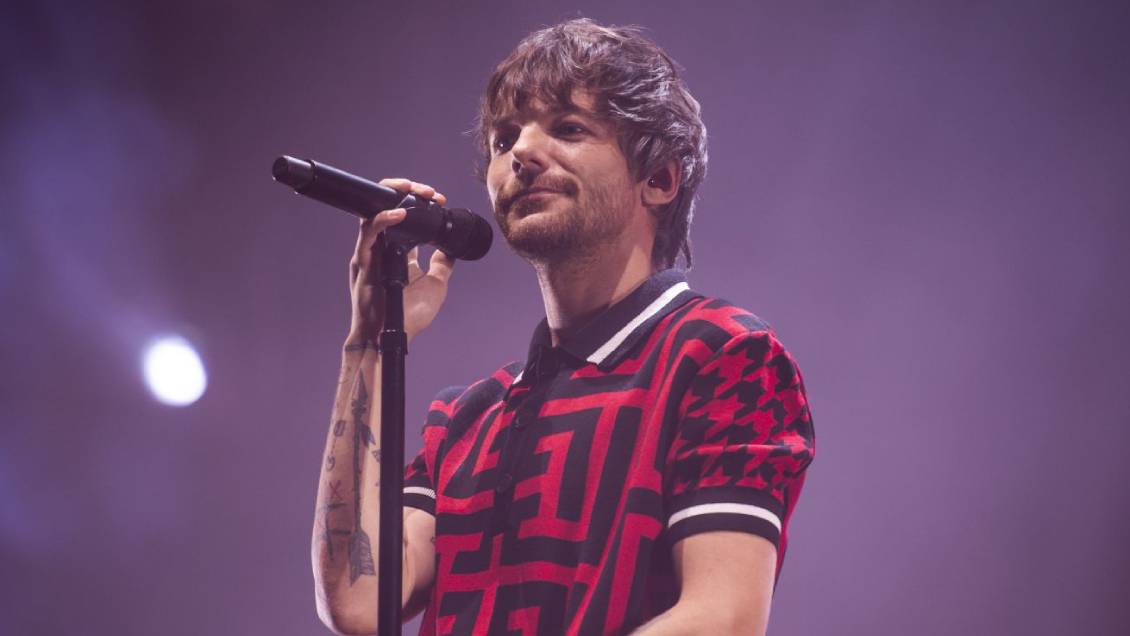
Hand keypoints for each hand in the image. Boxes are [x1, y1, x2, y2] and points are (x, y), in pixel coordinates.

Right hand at [346, 178, 455, 344]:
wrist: (393, 337)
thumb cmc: (409, 316)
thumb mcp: (436, 285)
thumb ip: (443, 264)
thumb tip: (452, 248)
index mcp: (398, 251)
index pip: (404, 215)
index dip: (420, 202)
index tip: (439, 200)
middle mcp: (382, 248)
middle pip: (386, 207)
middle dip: (406, 191)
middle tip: (429, 192)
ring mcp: (370, 253)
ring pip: (373, 213)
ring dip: (394, 197)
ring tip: (414, 190)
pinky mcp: (362, 263)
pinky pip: (368, 235)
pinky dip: (383, 221)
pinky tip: (399, 213)